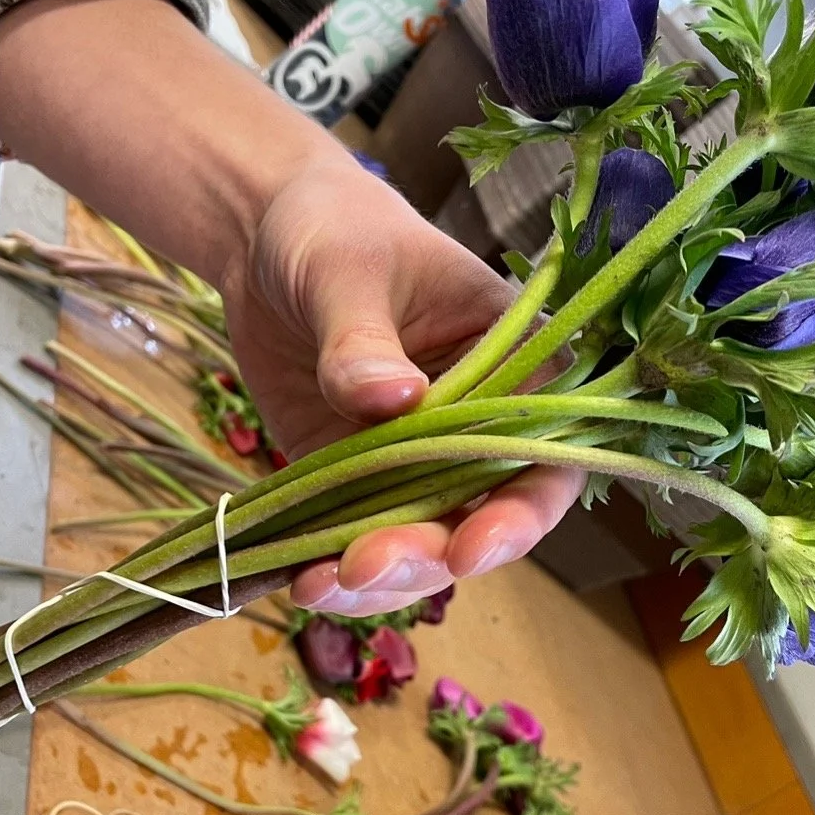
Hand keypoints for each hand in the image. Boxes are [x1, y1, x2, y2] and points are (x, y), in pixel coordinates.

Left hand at [219, 155, 582, 614]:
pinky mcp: (359, 477)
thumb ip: (363, 341)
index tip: (471, 547)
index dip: (524, 509)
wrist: (265, 239)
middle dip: (434, 554)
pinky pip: (362, 538)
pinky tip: (302, 582)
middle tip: (365, 567)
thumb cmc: (335, 229)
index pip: (549, 448)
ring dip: (386, 579)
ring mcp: (419, 455)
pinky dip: (337, 573)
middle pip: (488, 513)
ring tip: (322, 584)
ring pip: (428, 541)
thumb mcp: (348, 272)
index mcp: (519, 358)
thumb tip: (390, 400)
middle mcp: (482, 419)